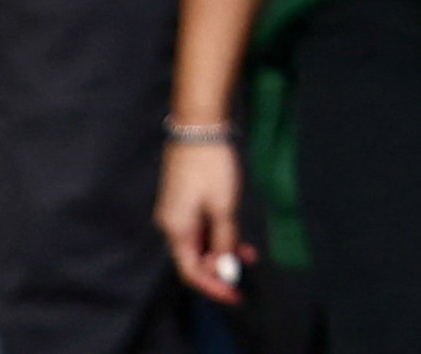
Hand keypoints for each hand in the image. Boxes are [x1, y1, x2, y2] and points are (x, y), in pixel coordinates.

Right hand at [156, 137, 246, 304]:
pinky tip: (237, 235)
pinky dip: (218, 234)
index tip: (234, 295)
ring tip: (249, 254)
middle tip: (245, 274)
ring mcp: (176, 211)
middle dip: (219, 268)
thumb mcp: (223, 206)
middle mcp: (171, 224)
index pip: (191, 272)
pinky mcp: (184, 199)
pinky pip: (200, 226)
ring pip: (199, 242)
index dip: (213, 286)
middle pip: (193, 258)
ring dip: (222, 250)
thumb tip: (223, 264)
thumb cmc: (210, 166)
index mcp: (176, 230)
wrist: (198, 126)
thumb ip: (224, 239)